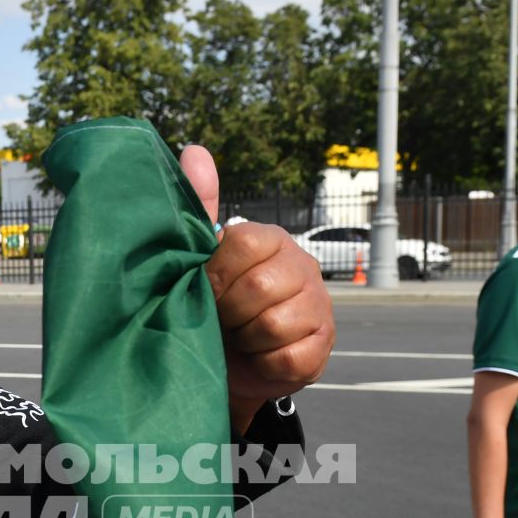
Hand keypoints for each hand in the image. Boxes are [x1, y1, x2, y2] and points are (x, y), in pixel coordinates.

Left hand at [183, 146, 334, 431]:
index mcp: (269, 240)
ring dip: (246, 340)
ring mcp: (318, 306)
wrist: (230, 367)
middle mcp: (300, 266)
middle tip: (223, 319)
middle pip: (259, 288)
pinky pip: (289, 358)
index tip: (207, 289)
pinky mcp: (323, 345)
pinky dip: (265, 364)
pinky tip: (260, 357)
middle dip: (230, 311)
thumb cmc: (213, 309)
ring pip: (274, 325)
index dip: (216, 275)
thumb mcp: (199, 260)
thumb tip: (194, 150)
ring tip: (241, 337)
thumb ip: (198, 210)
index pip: (243, 244)